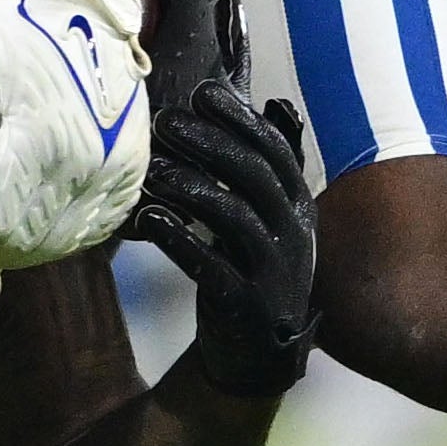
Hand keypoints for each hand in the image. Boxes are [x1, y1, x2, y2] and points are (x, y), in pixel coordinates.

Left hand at [0, 0, 152, 269]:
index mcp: (41, 144)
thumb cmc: (15, 35)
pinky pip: (99, 225)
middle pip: (28, 240)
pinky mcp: (132, 169)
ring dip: (23, 247)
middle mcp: (86, 166)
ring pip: (64, 240)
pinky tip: (37, 227)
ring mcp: (115, 171)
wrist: (80, 4)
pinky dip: (64, 236)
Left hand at [128, 0, 318, 396]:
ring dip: (191, 188)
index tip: (202, 92)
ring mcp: (273, 270)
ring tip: (153, 170)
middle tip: (165, 122)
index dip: (240, 119)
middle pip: (255, 176)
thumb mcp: (272, 215)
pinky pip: (212, 268)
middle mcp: (292, 232)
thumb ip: (274, 165)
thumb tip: (278, 103)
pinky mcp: (246, 305)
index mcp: (297, 203)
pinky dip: (180, 242)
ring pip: (234, 218)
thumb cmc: (254, 267)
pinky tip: (149, 221)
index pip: (274, 151)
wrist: (259, 353)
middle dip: (211, 143)